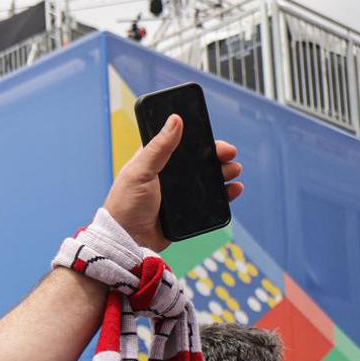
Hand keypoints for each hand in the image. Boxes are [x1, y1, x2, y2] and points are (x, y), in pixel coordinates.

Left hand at [103, 113, 243, 251]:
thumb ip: (159, 147)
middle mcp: (168, 177)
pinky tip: (233, 190)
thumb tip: (175, 119)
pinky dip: (224, 195)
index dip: (199, 140)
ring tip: (233, 172)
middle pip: (200, 161)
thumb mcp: (140, 171)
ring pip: (208, 180)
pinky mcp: (187, 213)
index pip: (181, 145)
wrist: (127, 241)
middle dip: (218, 157)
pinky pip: (210, 202)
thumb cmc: (125, 205)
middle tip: (229, 156)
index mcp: (154, 162)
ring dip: (224, 174)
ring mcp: (179, 195)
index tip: (214, 139)